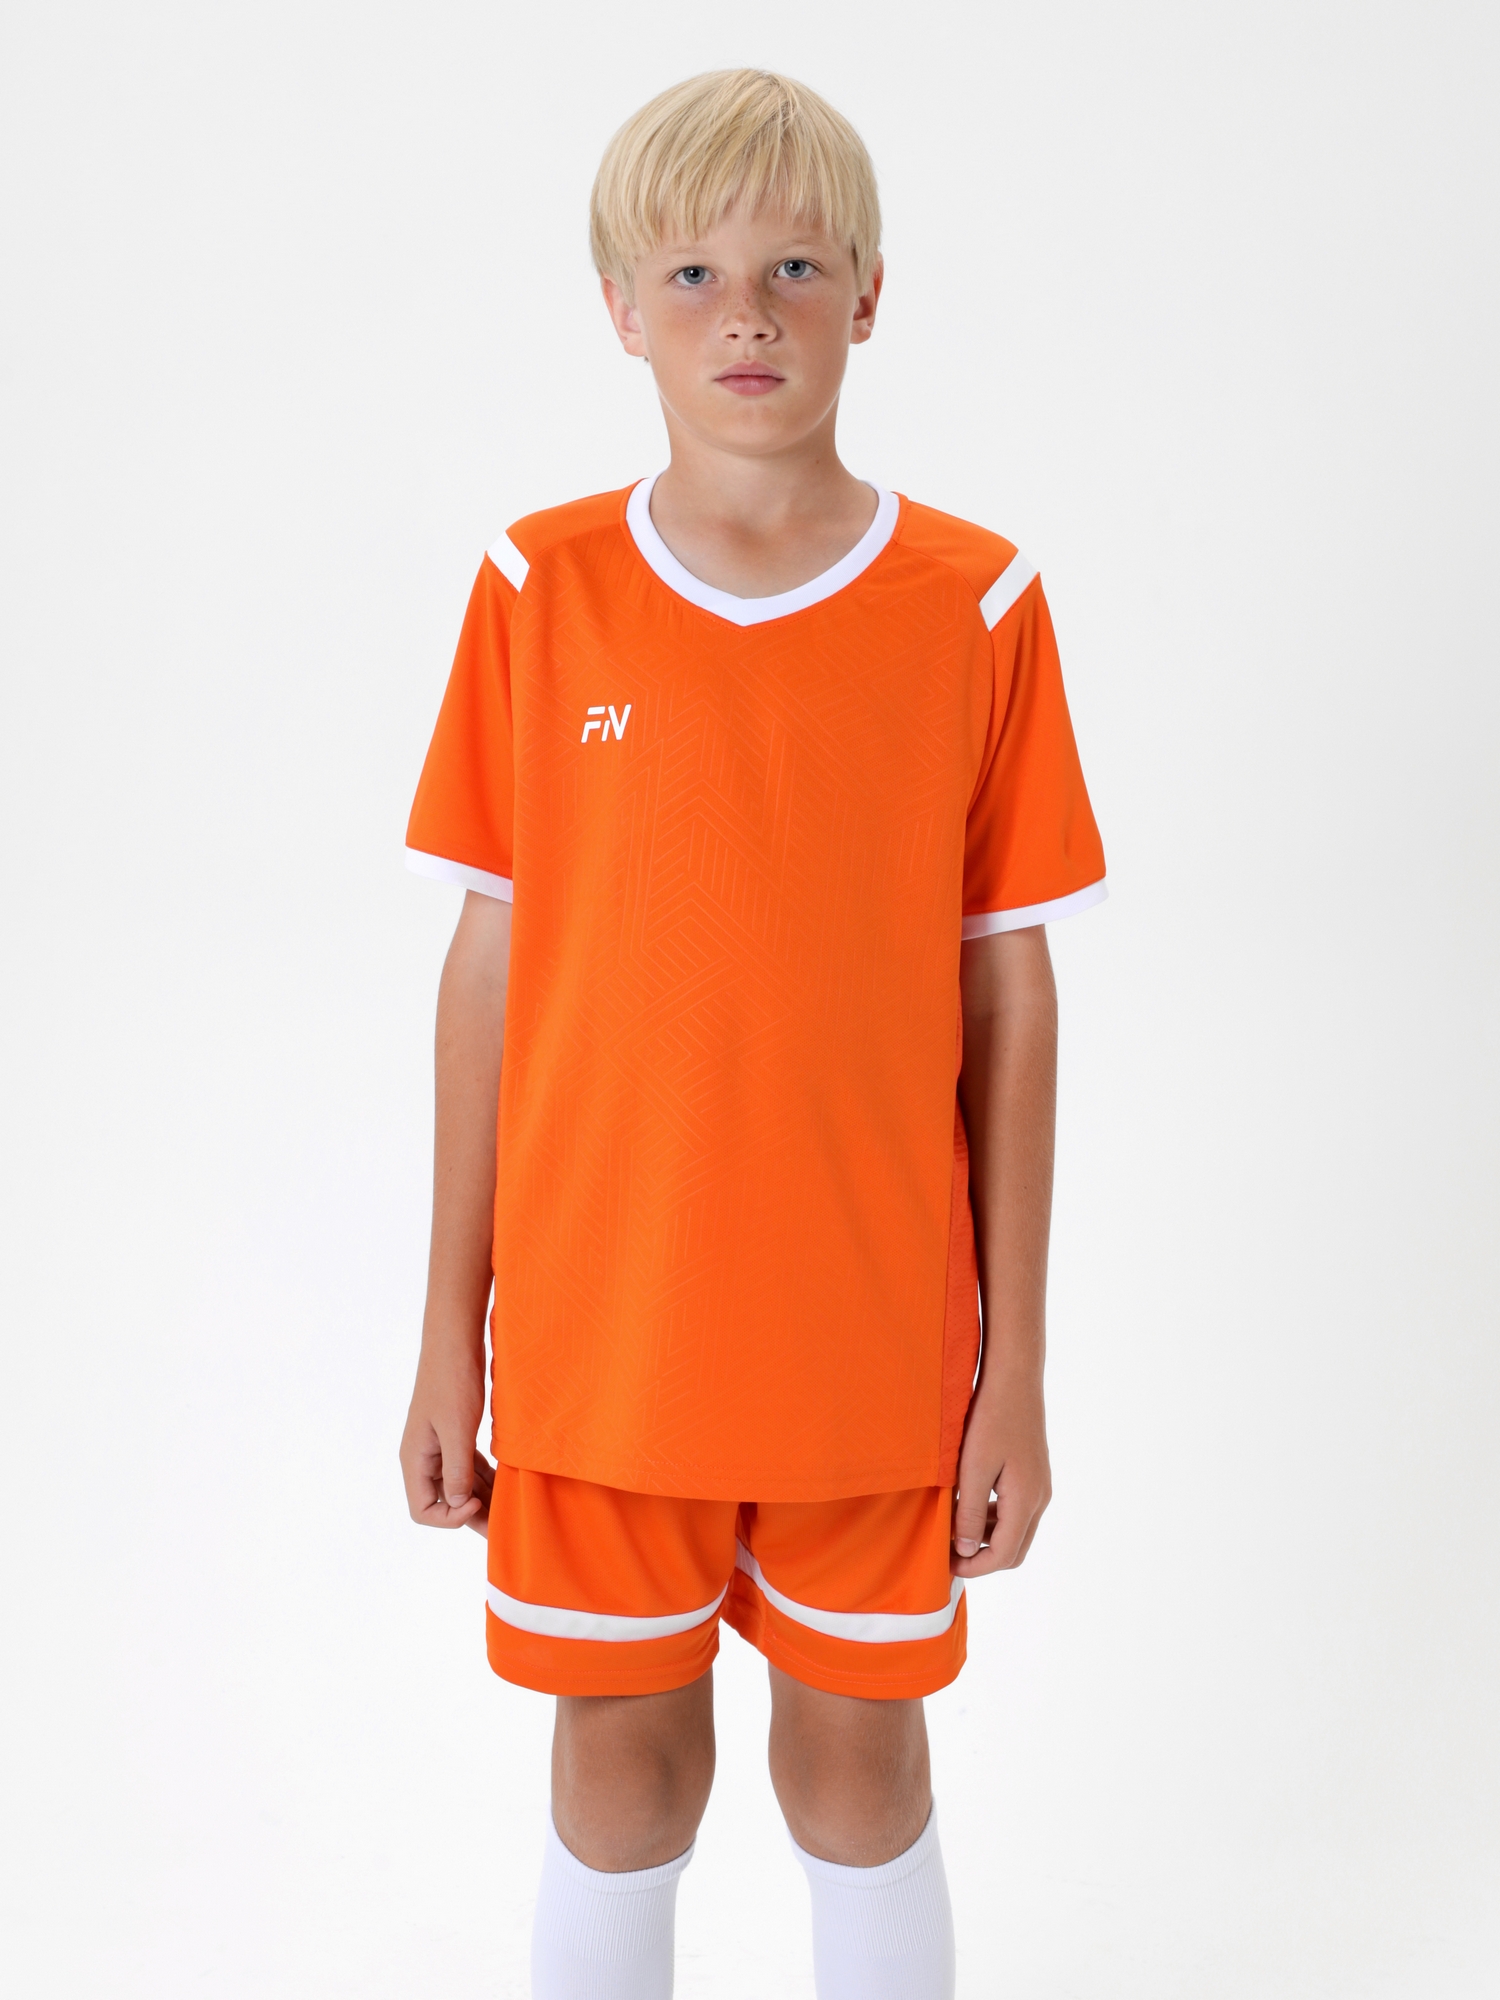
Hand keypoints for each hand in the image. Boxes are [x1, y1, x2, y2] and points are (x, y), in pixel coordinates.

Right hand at [399, 1350, 493, 1536]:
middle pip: (443, 1502)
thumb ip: (455, 1470)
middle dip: (471, 1516)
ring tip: (509, 1510)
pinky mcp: (454, 1436)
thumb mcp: (457, 1428)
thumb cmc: (452, 1380)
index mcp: (414, 1459)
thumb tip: (456, 1505)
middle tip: (503, 1528)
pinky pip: (467, 1467)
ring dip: (481, 1499)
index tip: (477, 1501)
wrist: (455, 1341)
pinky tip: (506, 1483)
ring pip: (457, 1486)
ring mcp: (438, 1447)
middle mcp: (423, 1458)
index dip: (450, 1517)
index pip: (423, 1510)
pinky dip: (485, 1479)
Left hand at [950, 1377, 1051, 1576]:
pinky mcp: (1033, 1475)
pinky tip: (967, 1505)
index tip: (946, 1565)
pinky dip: (993, 1519)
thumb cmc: (992, 1418)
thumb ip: (968, 1512)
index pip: (1004, 1555)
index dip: (974, 1567)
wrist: (1014, 1379)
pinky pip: (1015, 1511)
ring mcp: (1039, 1487)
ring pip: (1015, 1531)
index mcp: (1026, 1500)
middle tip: (948, 1554)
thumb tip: (964, 1551)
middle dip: (981, 1559)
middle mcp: (1039, 1498)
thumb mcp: (972, 1467)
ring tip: (952, 1528)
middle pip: (1014, 1550)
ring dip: (985, 1538)